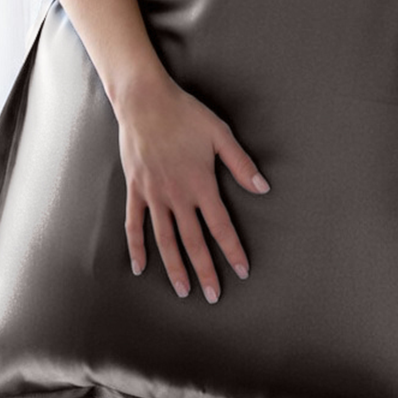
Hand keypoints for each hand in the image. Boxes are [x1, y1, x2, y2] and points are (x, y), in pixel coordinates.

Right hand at [114, 72, 269, 303]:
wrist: (145, 101)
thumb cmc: (185, 114)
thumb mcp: (220, 134)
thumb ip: (241, 164)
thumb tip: (263, 188)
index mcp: (201, 184)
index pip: (221, 226)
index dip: (232, 250)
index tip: (242, 271)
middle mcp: (177, 196)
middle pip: (193, 242)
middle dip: (205, 270)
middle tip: (213, 296)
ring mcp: (153, 195)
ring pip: (165, 240)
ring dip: (175, 267)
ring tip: (183, 290)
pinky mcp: (135, 190)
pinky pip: (134, 224)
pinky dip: (136, 247)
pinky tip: (140, 267)